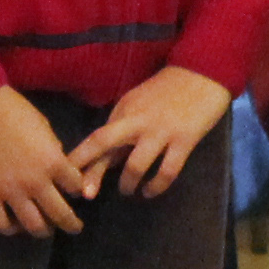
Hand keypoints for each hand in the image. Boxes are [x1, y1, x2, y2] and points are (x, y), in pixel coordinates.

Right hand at [0, 86, 92, 236]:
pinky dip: (11, 229)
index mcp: (53, 162)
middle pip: (60, 214)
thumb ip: (53, 151)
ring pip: (33, 226)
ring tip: (46, 229)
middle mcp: (36, 182)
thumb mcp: (44, 128)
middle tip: (74, 227)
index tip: (75, 192)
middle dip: (71, 224)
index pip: (76, 187)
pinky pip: (1, 224)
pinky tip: (15, 224)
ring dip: (44, 231)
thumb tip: (56, 166)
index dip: (78, 189)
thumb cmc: (13, 110)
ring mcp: (11, 192)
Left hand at [69, 63, 231, 200]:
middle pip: (105, 144)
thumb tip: (103, 161)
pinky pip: (167, 170)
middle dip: (92, 171)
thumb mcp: (137, 104)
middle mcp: (137, 121)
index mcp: (123, 111)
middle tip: (85, 194)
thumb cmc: (166, 91)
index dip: (79, 158)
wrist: (202, 73)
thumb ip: (121, 130)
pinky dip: (157, 185)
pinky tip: (150, 191)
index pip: (96, 137)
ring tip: (127, 191)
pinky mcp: (184, 140)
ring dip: (128, 183)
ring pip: (136, 164)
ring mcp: (160, 132)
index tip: (65, 177)